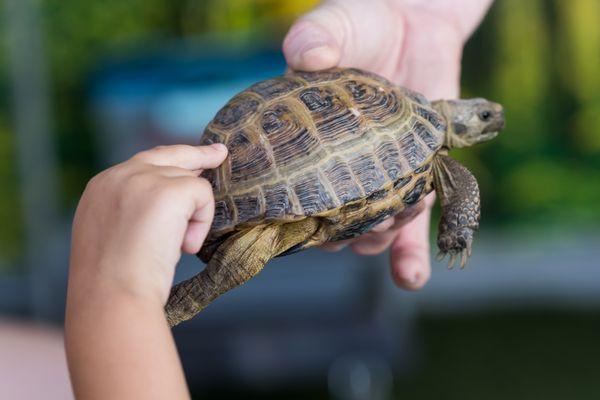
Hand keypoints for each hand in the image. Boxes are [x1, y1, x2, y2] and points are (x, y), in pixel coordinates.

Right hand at [68, 143, 227, 305]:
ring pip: (190, 182)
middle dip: (197, 154)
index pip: (143, 164)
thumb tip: (175, 202)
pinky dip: (202, 221)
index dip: (170, 164)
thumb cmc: (114, 281)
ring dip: (194, 216)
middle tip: (219, 154)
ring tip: (181, 247)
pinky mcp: (168, 191)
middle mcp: (119, 176)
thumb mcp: (116, 234)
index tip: (192, 164)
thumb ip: (134, 210)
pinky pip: (202, 194)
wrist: (112, 296)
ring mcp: (143, 180)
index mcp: (102, 187)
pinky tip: (187, 246)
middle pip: (168, 154)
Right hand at [283, 0, 491, 288]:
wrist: (416, 23)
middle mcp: (335, 170)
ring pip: (367, 230)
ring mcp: (376, 179)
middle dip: (333, 233)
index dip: (278, 213)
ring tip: (387, 221)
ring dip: (375, 237)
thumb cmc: (363, 25)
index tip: (278, 227)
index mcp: (304, 143)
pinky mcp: (415, 179)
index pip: (282, 186)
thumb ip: (318, 36)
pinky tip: (409, 278)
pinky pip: (412, 226)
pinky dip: (410, 257)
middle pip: (325, 221)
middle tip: (342, 226)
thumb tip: (305, 56)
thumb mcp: (337, 25)